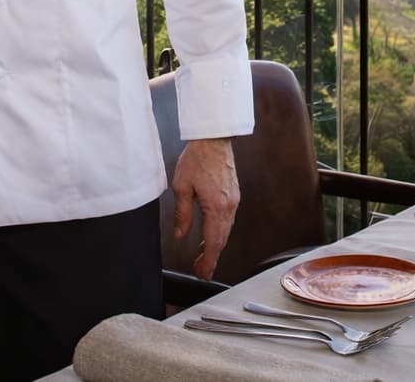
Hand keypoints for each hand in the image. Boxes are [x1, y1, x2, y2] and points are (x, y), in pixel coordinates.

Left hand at [171, 137, 239, 280]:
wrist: (214, 140)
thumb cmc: (197, 159)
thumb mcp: (181, 187)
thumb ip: (181, 214)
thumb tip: (180, 234)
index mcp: (216, 207)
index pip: (213, 242)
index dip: (208, 261)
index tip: (203, 273)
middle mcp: (229, 206)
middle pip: (222, 240)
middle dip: (211, 257)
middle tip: (200, 270)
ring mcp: (234, 200)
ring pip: (226, 230)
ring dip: (215, 245)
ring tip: (202, 256)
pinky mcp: (234, 195)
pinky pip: (228, 220)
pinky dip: (220, 232)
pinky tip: (210, 235)